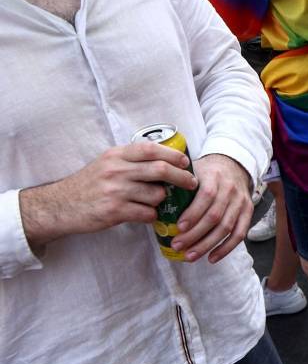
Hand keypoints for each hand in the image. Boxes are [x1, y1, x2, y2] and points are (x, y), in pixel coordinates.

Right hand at [24, 141, 195, 244]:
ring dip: (161, 200)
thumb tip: (167, 160)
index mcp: (116, 155)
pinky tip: (145, 214)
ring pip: (156, 194)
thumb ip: (132, 160)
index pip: (151, 149)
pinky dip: (151, 215)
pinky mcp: (114, 211)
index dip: (173, 155)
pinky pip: (147, 213)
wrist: (60, 206)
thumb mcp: (107, 163)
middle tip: (191, 183)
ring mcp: (115, 191)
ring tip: (154, 202)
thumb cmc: (89, 184)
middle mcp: (116, 170)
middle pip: (160, 170)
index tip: (185, 162)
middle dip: (182, 177)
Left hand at [171, 153, 251, 261]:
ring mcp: (241, 202)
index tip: (178, 227)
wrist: (233, 166)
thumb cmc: (206, 172)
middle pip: (215, 216)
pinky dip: (226, 248)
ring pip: (226, 228)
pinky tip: (211, 258)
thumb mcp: (192, 170)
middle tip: (177, 245)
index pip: (206, 196)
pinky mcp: (248, 212)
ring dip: (207, 244)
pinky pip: (239, 234)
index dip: (193, 213)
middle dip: (195, 234)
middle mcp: (231, 189)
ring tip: (190, 256)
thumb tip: (153, 202)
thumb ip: (178, 183)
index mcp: (214, 177)